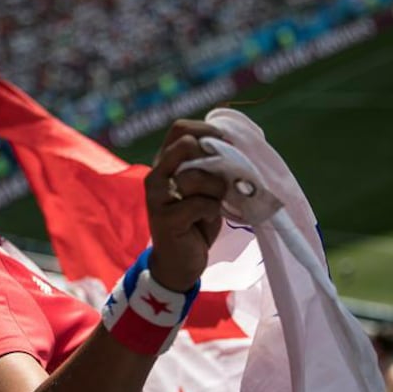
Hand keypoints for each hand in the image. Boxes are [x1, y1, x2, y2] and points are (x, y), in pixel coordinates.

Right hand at [144, 120, 227, 291]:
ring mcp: (156, 196)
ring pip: (195, 175)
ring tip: (219, 202)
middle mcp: (156, 175)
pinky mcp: (164, 218)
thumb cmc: (196, 221)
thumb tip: (236, 145)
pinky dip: (213, 209)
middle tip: (224, 178)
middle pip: (186, 144)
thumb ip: (210, 166)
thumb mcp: (204, 188)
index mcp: (165, 162)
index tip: (228, 144)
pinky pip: (199, 203)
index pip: (180, 129)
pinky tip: (210, 217)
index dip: (208, 130)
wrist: (179, 262)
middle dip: (214, 159)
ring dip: (217, 189)